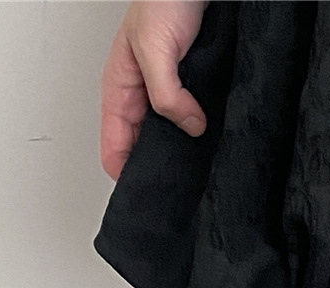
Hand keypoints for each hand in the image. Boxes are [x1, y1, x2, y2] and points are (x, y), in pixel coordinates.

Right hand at [101, 0, 210, 180]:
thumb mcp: (155, 48)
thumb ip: (166, 92)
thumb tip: (189, 127)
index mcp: (121, 89)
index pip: (115, 148)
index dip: (127, 175)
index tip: (149, 196)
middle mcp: (143, 96)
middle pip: (144, 150)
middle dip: (159, 169)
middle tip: (180, 192)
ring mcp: (168, 95)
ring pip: (171, 138)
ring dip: (184, 151)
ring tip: (200, 172)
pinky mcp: (192, 91)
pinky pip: (193, 121)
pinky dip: (202, 133)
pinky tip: (215, 142)